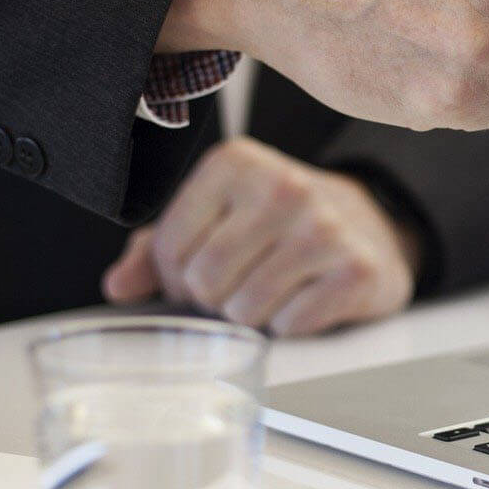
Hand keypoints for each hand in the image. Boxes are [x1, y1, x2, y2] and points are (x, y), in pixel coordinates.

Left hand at [101, 138, 420, 336]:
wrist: (370, 225)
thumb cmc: (277, 224)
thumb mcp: (216, 218)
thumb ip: (157, 249)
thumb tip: (118, 287)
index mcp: (235, 163)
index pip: (169, 248)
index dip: (176, 276)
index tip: (203, 268)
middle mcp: (283, 186)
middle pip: (205, 282)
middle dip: (214, 298)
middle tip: (239, 284)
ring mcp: (325, 228)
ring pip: (244, 310)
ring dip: (251, 315)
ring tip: (273, 288)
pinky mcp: (358, 269)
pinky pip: (291, 325)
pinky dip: (291, 324)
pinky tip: (306, 296)